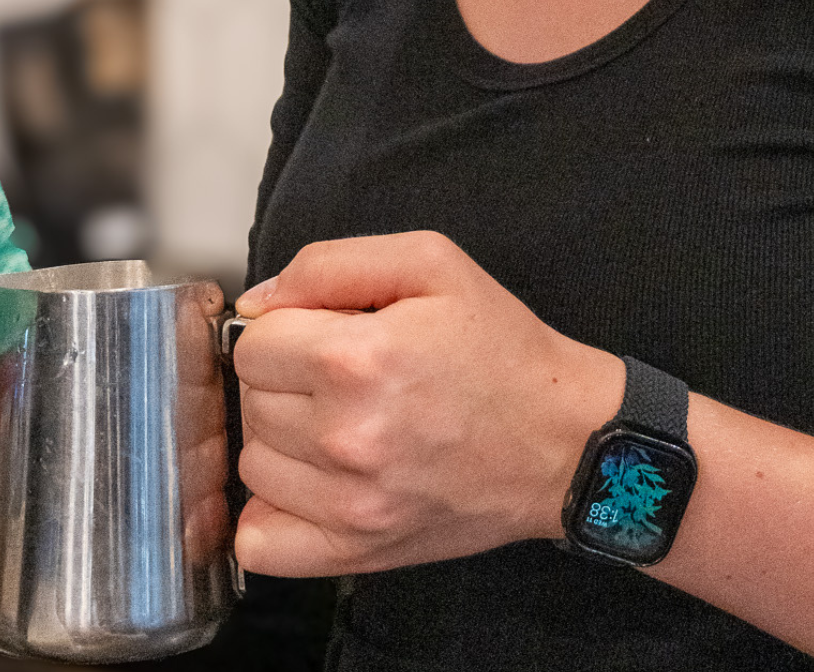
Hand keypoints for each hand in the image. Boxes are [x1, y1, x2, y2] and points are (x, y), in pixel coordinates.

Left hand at [232, 231, 621, 576]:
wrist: (563, 440)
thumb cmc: (502, 348)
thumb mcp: (432, 263)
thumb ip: (330, 265)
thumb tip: (259, 302)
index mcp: (358, 358)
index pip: (253, 344)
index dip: (287, 328)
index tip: (327, 331)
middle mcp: (345, 436)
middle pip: (250, 402)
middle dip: (286, 378)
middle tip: (343, 374)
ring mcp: (349, 503)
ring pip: (254, 465)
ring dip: (283, 440)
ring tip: (339, 423)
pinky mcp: (357, 551)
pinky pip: (261, 544)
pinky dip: (273, 516)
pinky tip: (313, 484)